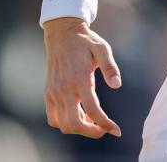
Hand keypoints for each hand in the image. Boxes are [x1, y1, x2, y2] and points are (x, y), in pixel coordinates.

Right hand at [43, 17, 122, 137]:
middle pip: (75, 124)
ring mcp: (53, 92)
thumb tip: (118, 85)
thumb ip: (110, 67)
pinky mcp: (48, 93)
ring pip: (63, 124)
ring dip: (79, 128)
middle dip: (92, 132)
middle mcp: (64, 89)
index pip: (92, 110)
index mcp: (80, 78)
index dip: (105, 124)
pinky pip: (53, 118)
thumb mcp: (102, 49)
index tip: (116, 130)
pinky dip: (65, 123)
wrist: (62, 34)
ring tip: (93, 120)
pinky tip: (79, 115)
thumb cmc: (86, 41)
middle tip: (105, 129)